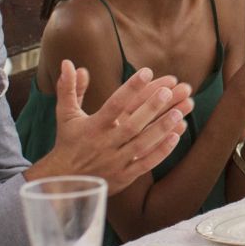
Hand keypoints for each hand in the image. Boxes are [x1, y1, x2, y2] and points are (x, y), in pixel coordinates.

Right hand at [38, 62, 192, 188]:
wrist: (64, 182)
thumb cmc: (68, 143)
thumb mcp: (65, 115)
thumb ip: (69, 89)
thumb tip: (67, 62)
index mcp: (93, 126)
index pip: (114, 104)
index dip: (131, 88)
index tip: (147, 71)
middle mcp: (105, 144)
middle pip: (132, 124)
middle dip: (152, 108)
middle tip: (170, 91)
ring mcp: (116, 161)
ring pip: (142, 144)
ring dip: (161, 128)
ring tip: (180, 111)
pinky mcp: (124, 175)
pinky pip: (145, 164)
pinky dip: (161, 151)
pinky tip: (177, 135)